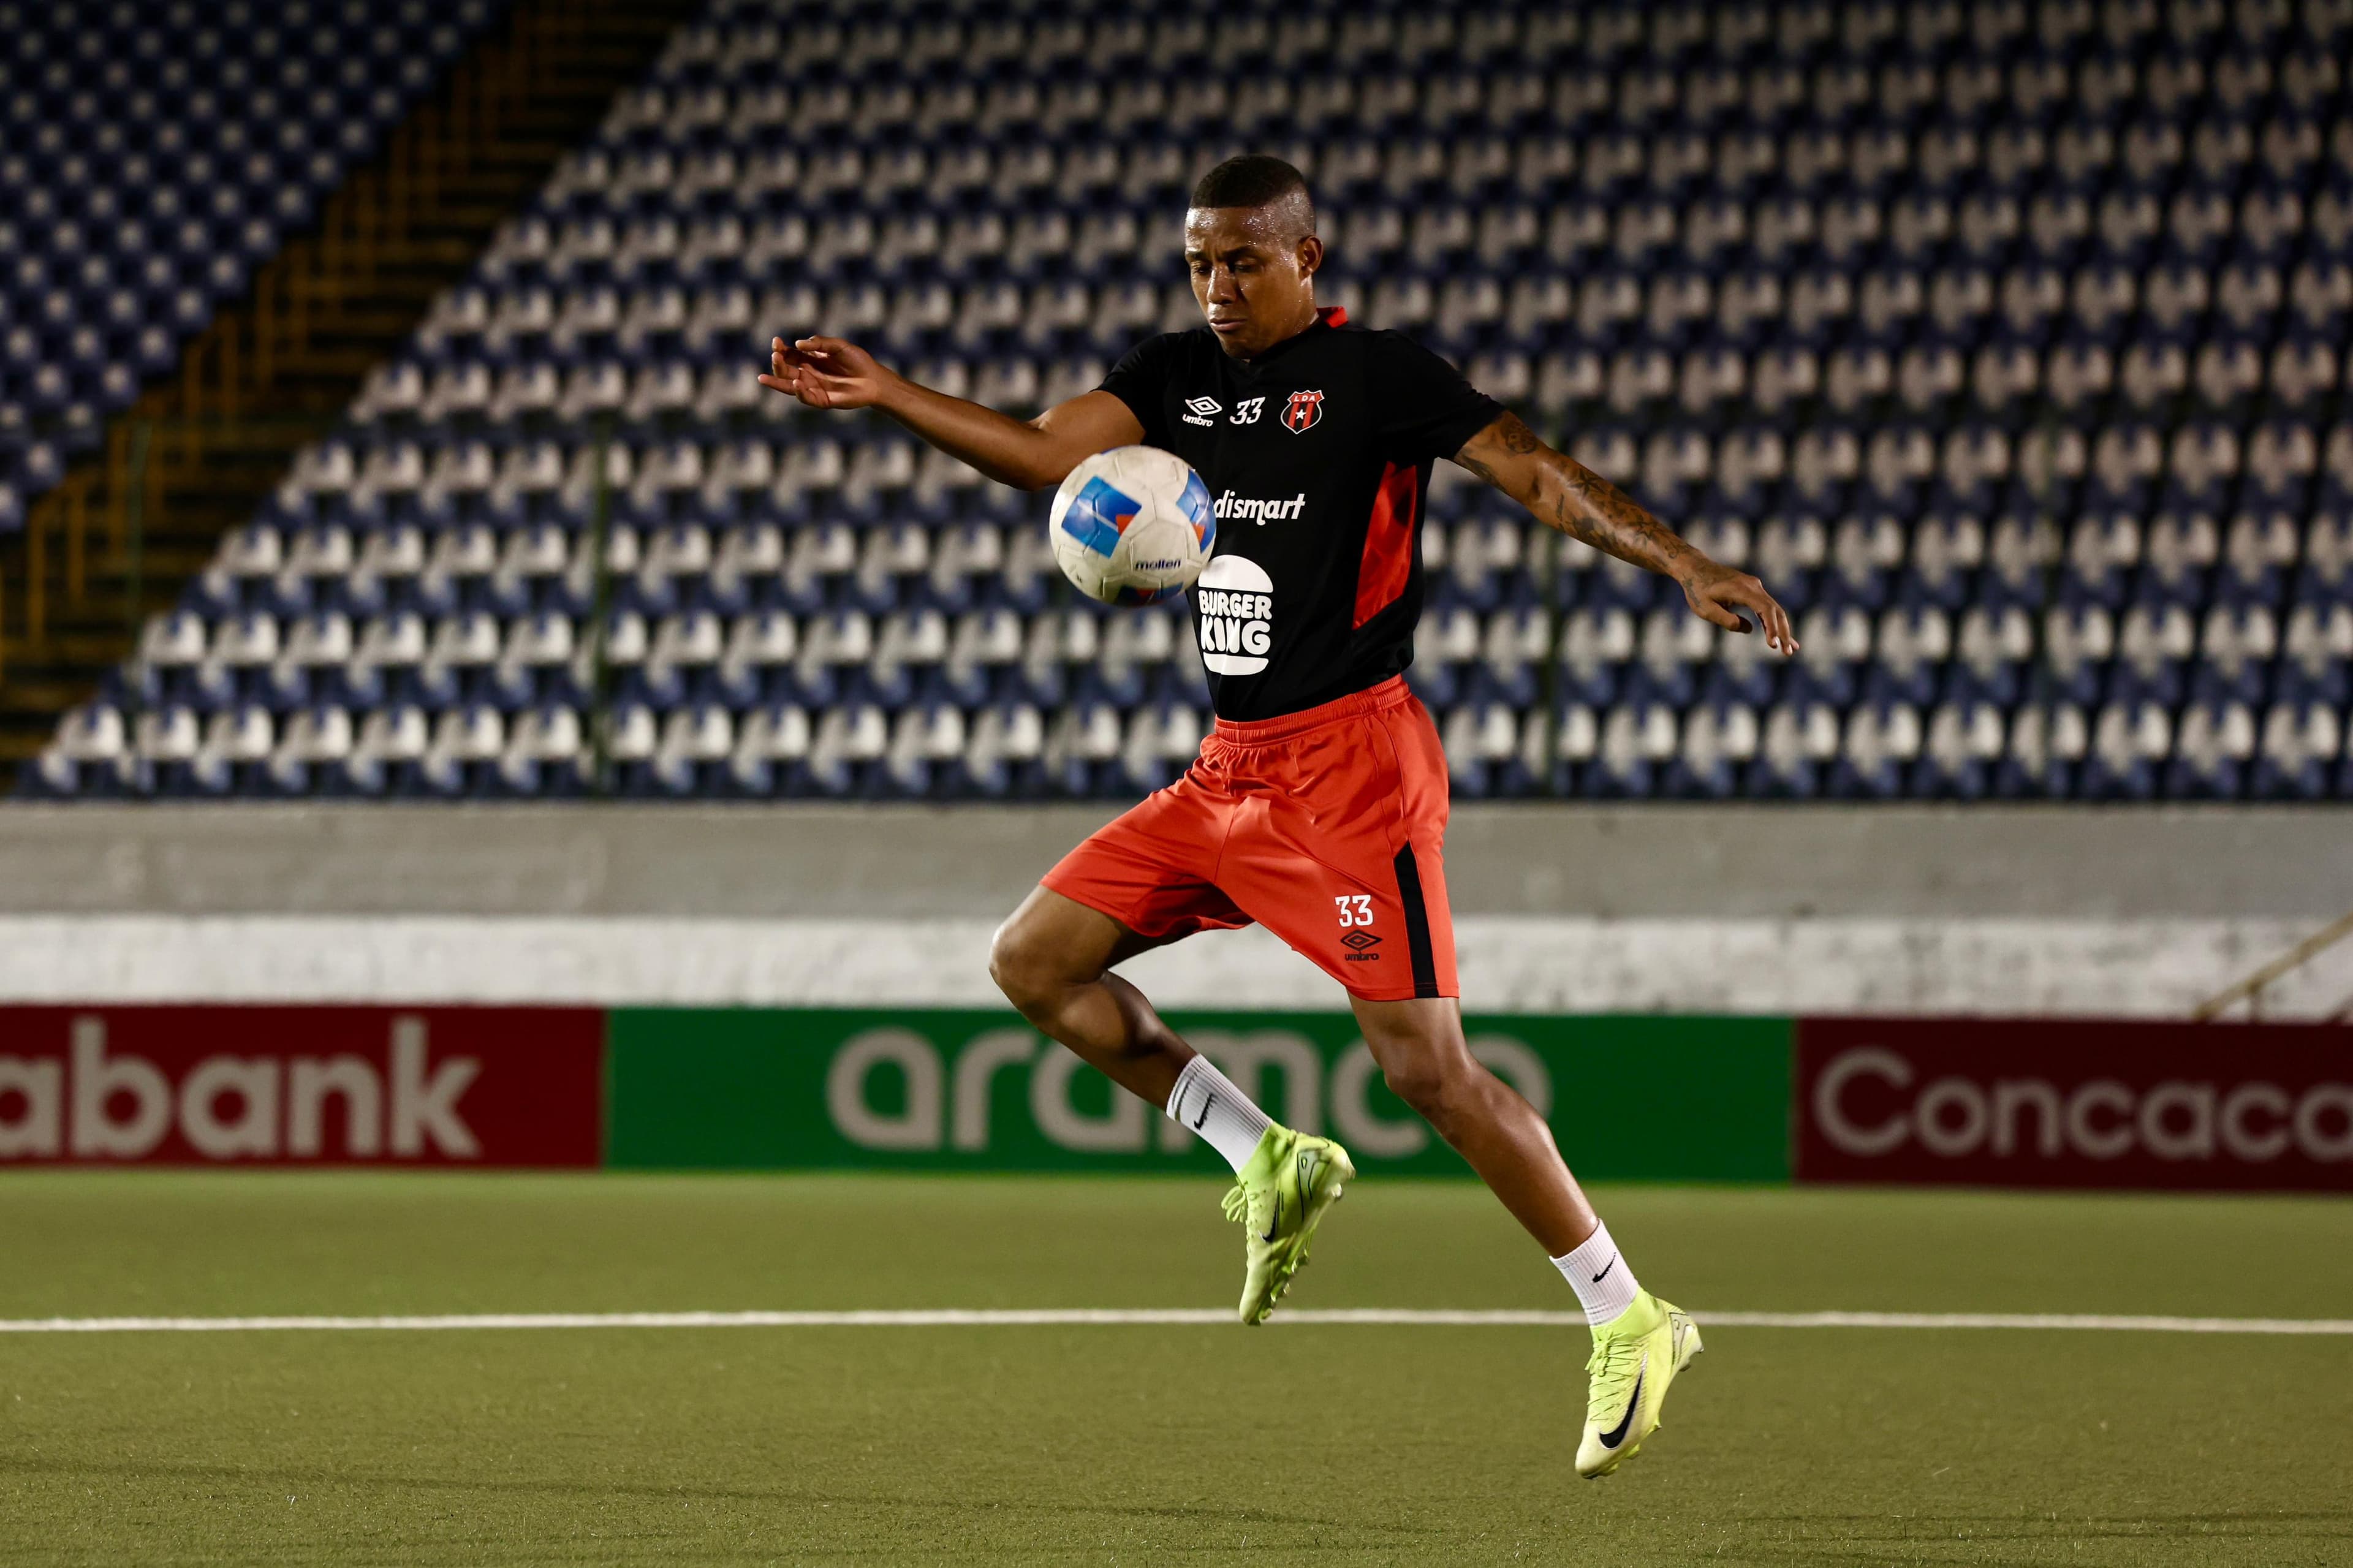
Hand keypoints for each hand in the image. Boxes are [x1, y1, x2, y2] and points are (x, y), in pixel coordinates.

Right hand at [756, 335, 894, 410]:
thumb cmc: (857, 360)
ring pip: (789, 386)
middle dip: (778, 363)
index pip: (789, 354)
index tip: (776, 342)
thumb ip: (819, 343)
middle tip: (775, 355)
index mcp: (810, 359)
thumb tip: (797, 344)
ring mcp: (813, 387)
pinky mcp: (821, 400)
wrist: (874, 379)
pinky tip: (796, 382)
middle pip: (786, 370)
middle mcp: (808, 373)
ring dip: (778, 381)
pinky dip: (799, 392)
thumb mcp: (838, 346)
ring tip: (766, 375)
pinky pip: (806, 398)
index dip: (780, 349)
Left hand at [1677, 559, 1799, 654]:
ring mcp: (1755, 586)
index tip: (1774, 644)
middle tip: (1788, 653)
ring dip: (1782, 629)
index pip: (1765, 609)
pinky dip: (1774, 622)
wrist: (1695, 568)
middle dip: (1783, 632)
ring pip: (1774, 609)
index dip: (1772, 627)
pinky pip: (1767, 606)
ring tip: (1790, 649)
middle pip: (1775, 610)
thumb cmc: (1697, 590)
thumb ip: (1727, 620)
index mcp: (1741, 589)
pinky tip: (1779, 636)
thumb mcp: (1706, 609)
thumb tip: (1750, 629)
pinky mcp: (1753, 589)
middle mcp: (1753, 585)